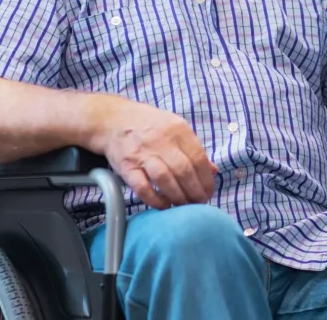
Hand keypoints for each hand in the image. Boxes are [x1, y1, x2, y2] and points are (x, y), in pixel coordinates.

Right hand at [91, 97, 217, 209]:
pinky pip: (142, 186)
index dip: (206, 179)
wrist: (112, 120)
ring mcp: (142, 153)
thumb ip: (194, 148)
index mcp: (178, 129)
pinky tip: (164, 205)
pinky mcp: (126, 166)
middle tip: (199, 202)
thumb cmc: (149, 125)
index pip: (198, 158)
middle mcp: (161, 141)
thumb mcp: (175, 128)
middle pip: (183, 170)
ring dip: (178, 196)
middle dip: (195, 191)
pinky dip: (154, 199)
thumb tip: (213, 170)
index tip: (209, 191)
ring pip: (165, 179)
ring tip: (184, 205)